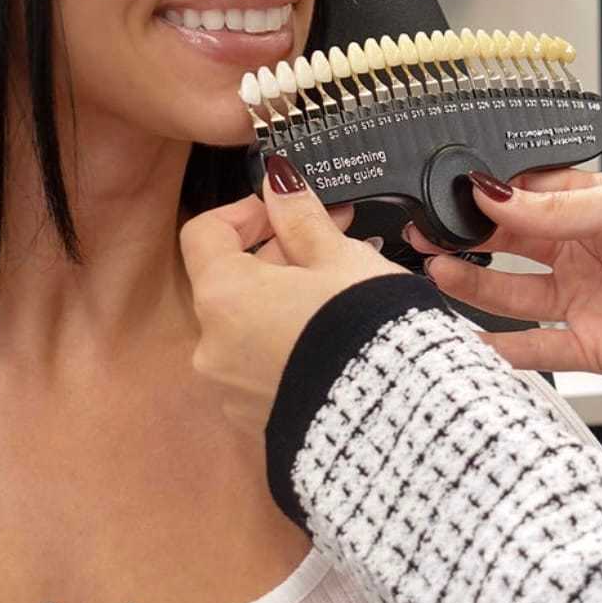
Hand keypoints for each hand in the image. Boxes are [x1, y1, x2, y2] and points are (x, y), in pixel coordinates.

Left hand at [180, 158, 402, 437]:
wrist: (396, 418)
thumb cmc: (365, 327)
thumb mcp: (338, 257)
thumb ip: (300, 217)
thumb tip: (278, 182)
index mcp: (223, 297)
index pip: (204, 234)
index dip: (244, 212)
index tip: (285, 207)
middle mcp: (212, 347)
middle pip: (228, 283)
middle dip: (275, 255)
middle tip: (332, 241)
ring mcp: (232, 391)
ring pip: (247, 327)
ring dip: (283, 301)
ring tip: (342, 292)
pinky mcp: (258, 420)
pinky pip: (263, 368)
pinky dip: (288, 345)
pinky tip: (335, 340)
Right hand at [407, 169, 601, 381]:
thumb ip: (555, 211)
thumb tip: (493, 193)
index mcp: (593, 206)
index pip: (524, 198)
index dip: (484, 198)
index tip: (445, 197)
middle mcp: (582, 251)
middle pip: (509, 245)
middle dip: (466, 240)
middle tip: (424, 236)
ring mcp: (584, 298)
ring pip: (513, 293)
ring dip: (473, 285)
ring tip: (435, 274)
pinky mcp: (592, 345)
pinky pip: (536, 348)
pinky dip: (501, 350)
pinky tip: (467, 342)